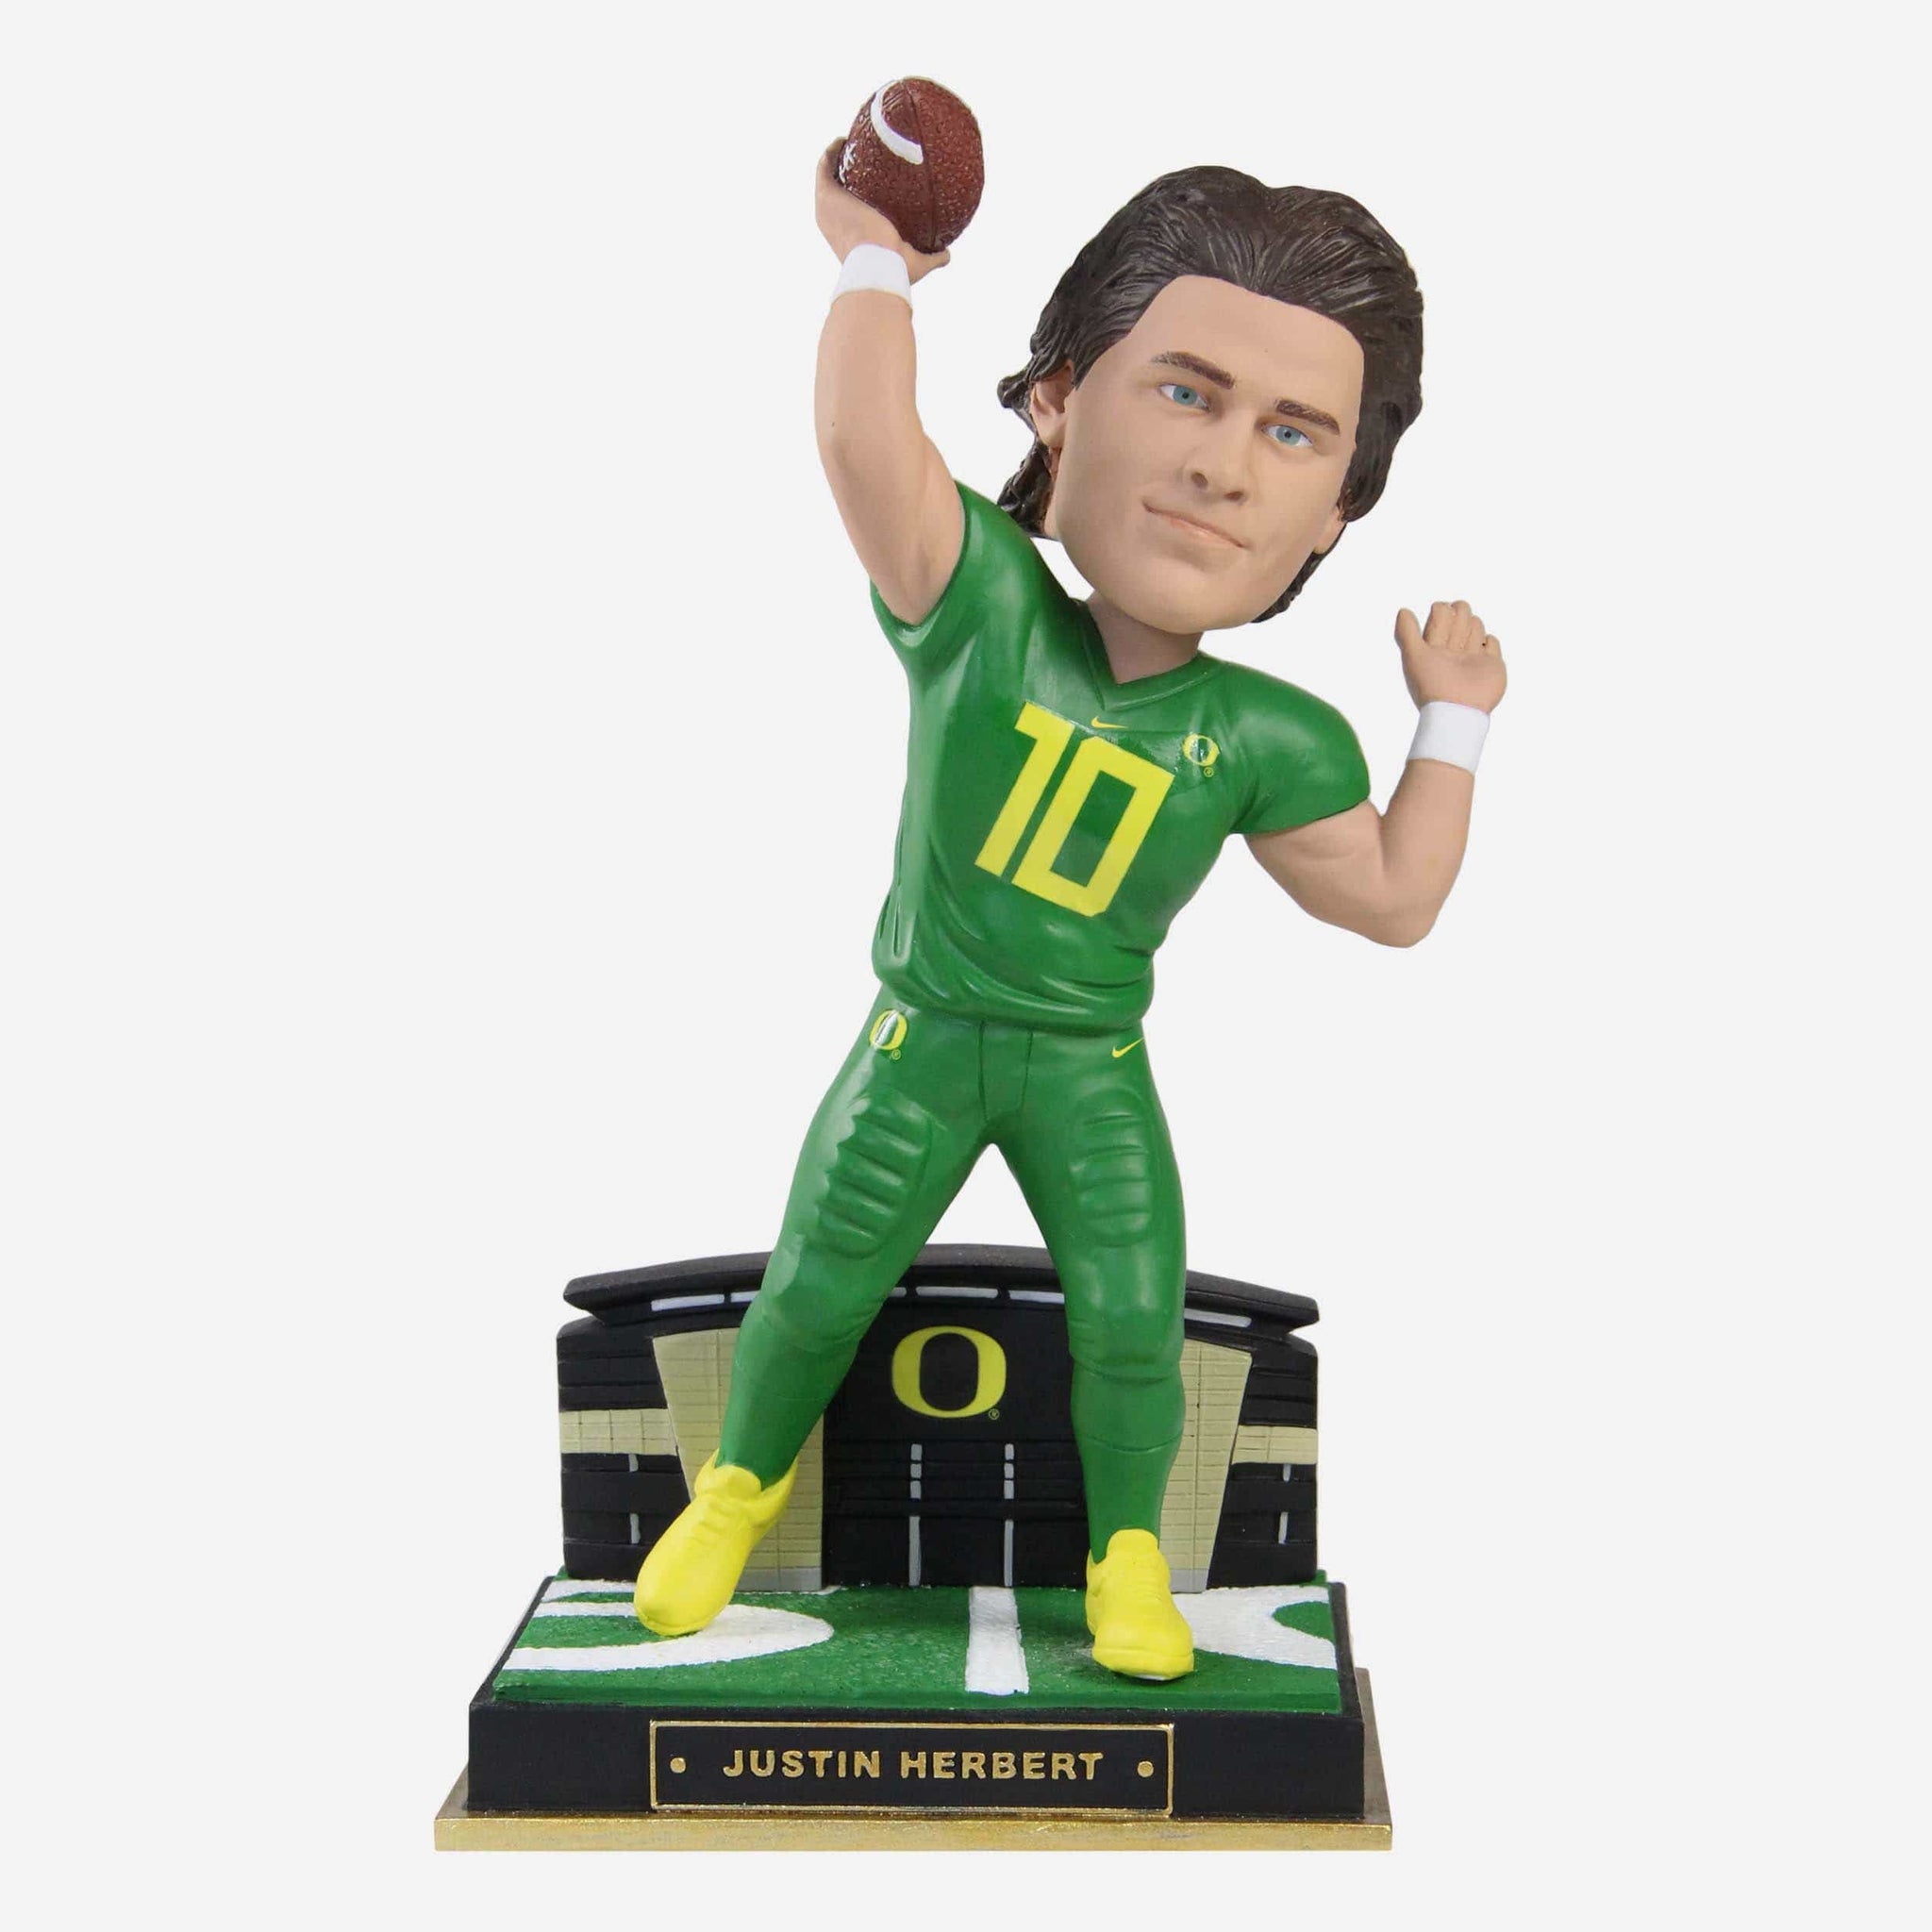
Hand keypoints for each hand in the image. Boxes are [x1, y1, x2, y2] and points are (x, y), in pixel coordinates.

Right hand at [815, 139, 951, 283]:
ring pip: (829, 175)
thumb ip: (932, 257)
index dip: (861, 193)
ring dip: (838, 157)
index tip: (876, 176)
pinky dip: (831, 152)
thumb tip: (947, 253)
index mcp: (853, 235)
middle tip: (868, 152)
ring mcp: (829, 206)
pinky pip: (824, 167)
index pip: (854, 210)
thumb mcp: (917, 263)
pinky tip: (844, 138)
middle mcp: (837, 220)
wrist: (877, 265)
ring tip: (855, 140)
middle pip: (840, 189)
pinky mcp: (826, 195)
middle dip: (849, 171)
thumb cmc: (894, 268)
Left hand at [1395, 601, 1506, 713]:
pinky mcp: (1491, 664)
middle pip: (1460, 616)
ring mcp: (1472, 657)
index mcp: (1433, 648)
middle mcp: (1452, 651)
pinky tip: (1481, 649)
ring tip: (1465, 646)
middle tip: (1455, 629)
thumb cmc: (1433, 685)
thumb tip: (1403, 611)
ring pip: (1475, 626)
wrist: (1459, 712)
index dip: (1441, 612)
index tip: (1439, 626)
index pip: (1440, 614)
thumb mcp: (1413, 656)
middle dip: (1459, 614)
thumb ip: (1405, 633)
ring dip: (1472, 626)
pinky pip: (1491, 642)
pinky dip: (1488, 641)